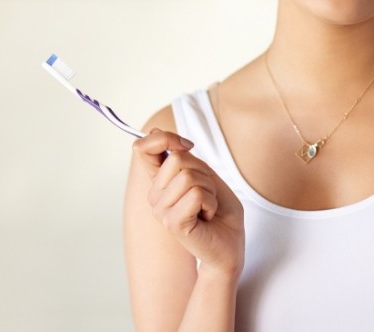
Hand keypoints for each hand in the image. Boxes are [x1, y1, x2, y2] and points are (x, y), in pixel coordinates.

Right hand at [132, 129, 244, 277]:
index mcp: (159, 182)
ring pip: (188, 176)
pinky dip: (211, 202)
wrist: (230, 243)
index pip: (143, 148)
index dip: (163, 138)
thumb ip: (182, 156)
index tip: (187, 145)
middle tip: (207, 193)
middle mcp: (154, 196)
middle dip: (203, 172)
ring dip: (209, 189)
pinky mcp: (172, 223)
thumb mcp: (203, 173)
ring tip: (207, 206)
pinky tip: (207, 216)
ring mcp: (161, 211)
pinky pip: (196, 194)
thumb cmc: (218, 209)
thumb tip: (156, 130)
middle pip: (177, 158)